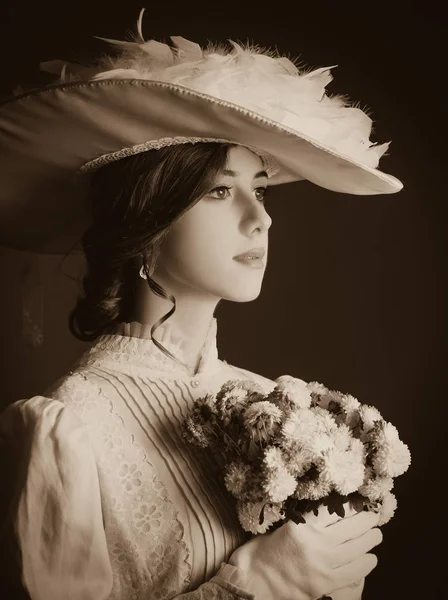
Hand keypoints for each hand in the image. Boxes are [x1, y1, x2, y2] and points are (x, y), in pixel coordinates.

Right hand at [228, 504, 381, 599]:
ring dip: (370, 540)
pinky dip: (366, 563)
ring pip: (356, 548)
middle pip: (350, 527)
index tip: (360, 503)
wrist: (256, 580)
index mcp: (303, 525)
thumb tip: (337, 513)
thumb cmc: (267, 550)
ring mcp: (322, 564)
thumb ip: (310, 522)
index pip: (335, 510)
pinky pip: (354, 571)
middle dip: (366, 521)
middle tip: (374, 517)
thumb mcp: (286, 526)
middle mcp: (315, 543)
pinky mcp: (326, 583)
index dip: (352, 506)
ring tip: (376, 535)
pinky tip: (371, 558)